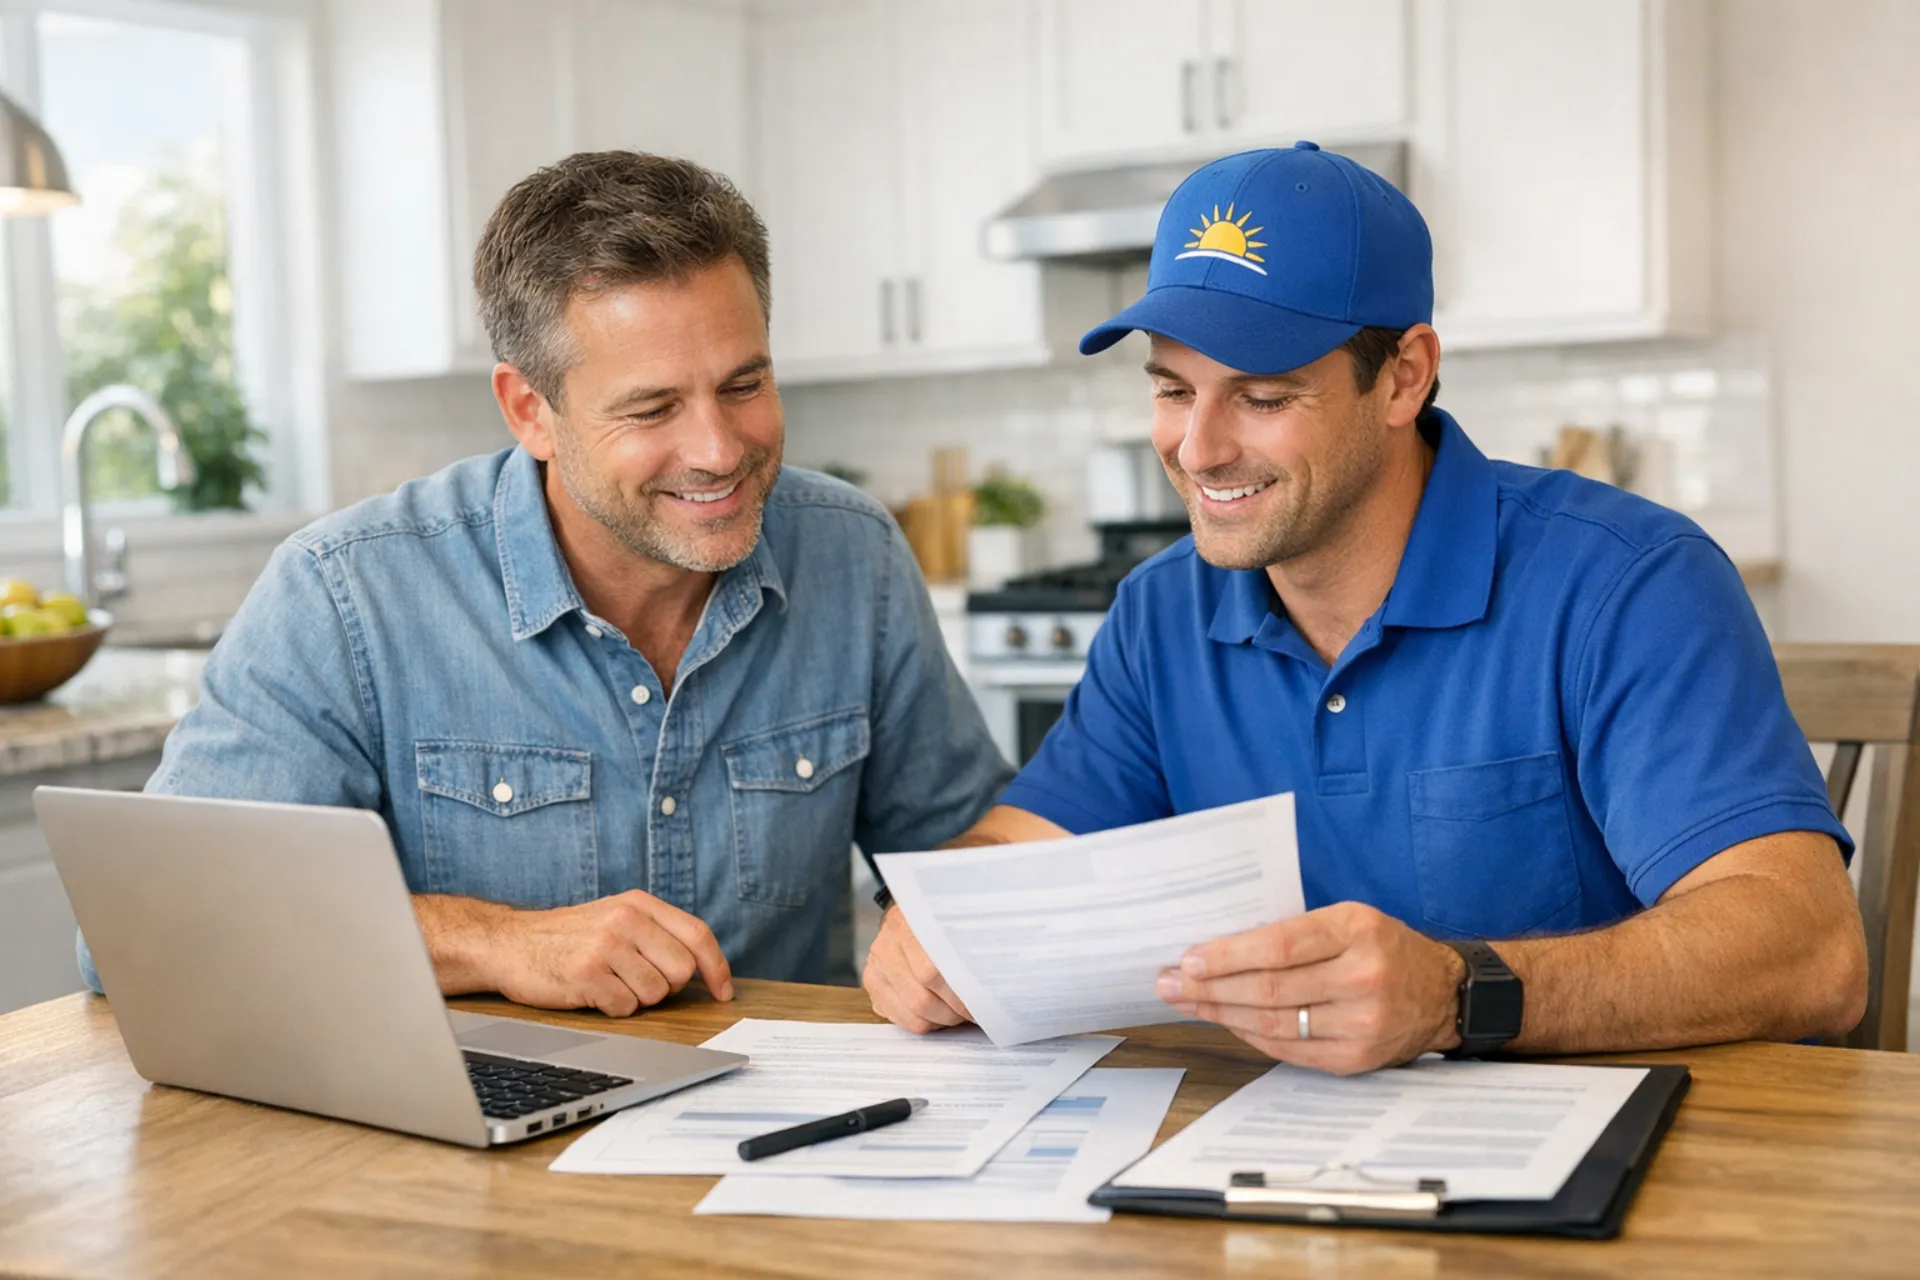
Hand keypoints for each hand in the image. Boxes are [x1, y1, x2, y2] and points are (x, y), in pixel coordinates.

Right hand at [486, 890, 734, 1016]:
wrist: (509, 944)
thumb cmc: (568, 937)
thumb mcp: (615, 917)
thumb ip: (657, 932)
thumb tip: (704, 965)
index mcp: (638, 903)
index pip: (697, 934)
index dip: (717, 967)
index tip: (723, 992)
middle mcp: (625, 919)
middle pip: (682, 970)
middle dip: (666, 986)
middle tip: (636, 980)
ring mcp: (605, 946)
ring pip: (656, 993)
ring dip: (637, 998)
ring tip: (609, 982)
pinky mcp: (586, 974)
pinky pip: (626, 1007)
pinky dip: (614, 1008)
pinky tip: (594, 992)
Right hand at [863, 905, 972, 1032]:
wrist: (910, 915)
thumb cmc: (940, 923)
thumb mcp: (953, 923)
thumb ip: (968, 946)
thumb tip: (995, 983)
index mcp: (909, 924)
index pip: (932, 973)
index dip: (961, 995)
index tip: (983, 1004)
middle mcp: (887, 944)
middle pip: (921, 998)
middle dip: (954, 1012)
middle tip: (975, 1013)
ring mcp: (876, 966)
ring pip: (913, 1013)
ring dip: (942, 1020)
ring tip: (958, 1013)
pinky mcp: (872, 984)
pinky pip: (901, 1019)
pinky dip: (925, 1023)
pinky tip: (938, 1013)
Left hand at [1155, 901, 1465, 1074]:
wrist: (1443, 993)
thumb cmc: (1384, 947)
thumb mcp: (1349, 918)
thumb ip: (1295, 931)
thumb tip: (1220, 947)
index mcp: (1357, 931)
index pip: (1279, 947)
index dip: (1228, 956)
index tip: (1188, 960)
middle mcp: (1362, 978)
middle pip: (1268, 989)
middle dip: (1209, 988)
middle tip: (1168, 984)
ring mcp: (1360, 1024)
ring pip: (1272, 1023)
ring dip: (1220, 1012)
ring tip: (1185, 1002)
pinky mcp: (1354, 1059)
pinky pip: (1288, 1049)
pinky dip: (1250, 1035)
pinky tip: (1225, 1020)